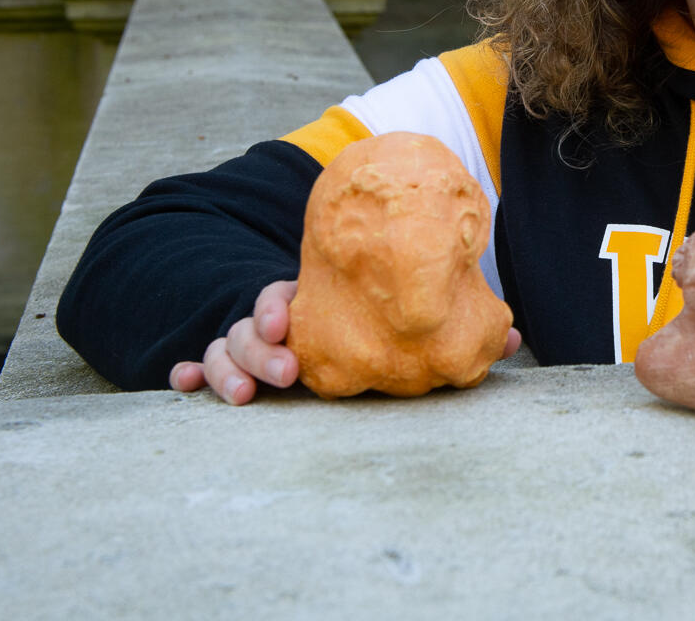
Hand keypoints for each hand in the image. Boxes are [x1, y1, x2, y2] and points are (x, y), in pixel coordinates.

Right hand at [168, 279, 524, 404]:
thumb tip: (514, 337)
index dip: (279, 307)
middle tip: (284, 371)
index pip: (284, 295)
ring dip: (226, 370)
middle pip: (248, 328)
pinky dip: (187, 374)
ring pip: (221, 351)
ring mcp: (251, 348)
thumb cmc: (375, 315)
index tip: (287, 321)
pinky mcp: (234, 371)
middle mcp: (277, 322)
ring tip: (244, 398)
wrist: (327, 306)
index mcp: (315, 300)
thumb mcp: (404, 314)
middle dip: (256, 349)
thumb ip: (455, 321)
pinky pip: (200, 369)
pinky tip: (179, 387)